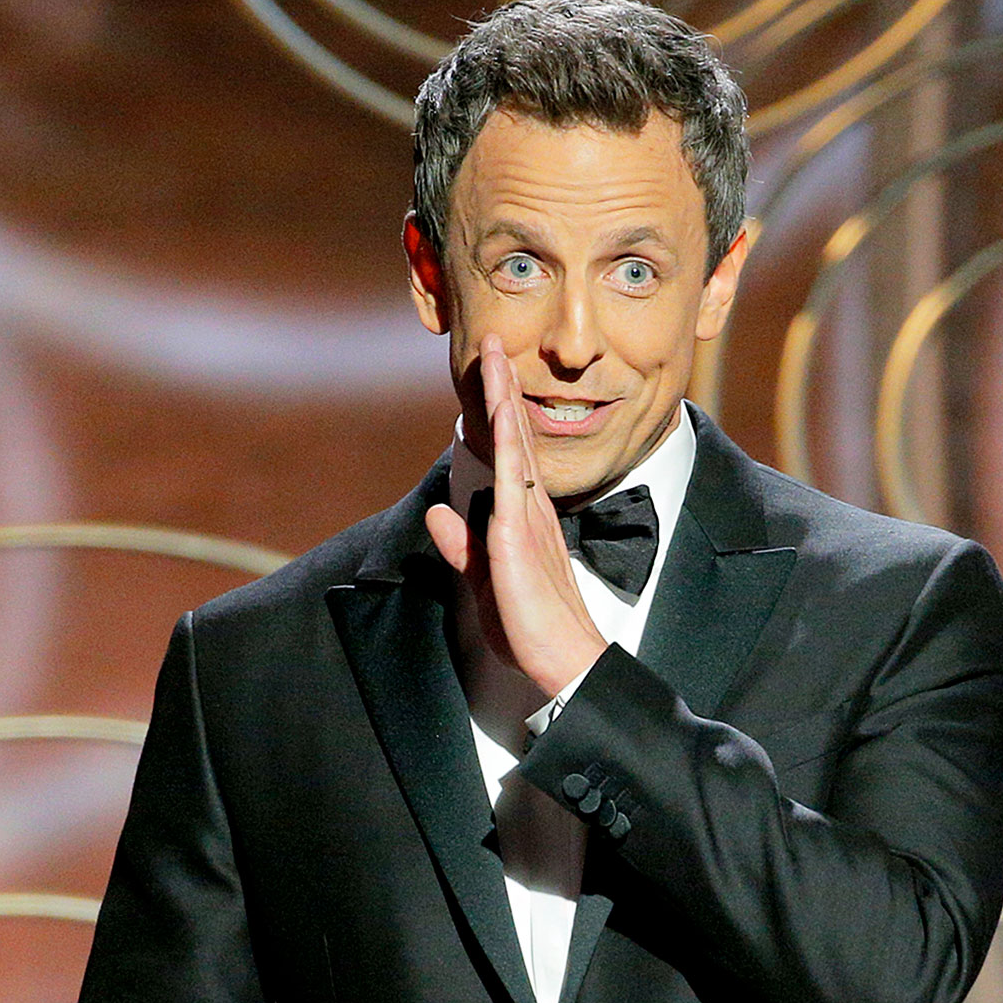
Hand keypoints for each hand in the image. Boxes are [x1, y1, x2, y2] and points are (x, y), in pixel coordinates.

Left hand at [425, 336, 608, 696]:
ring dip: (502, 399)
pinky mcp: (518, 536)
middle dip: (502, 388)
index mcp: (524, 517)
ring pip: (513, 445)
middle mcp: (530, 508)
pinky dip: (505, 443)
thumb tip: (439, 514)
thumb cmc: (531, 627)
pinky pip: (511, 479)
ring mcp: (527, 518)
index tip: (490, 375)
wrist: (563, 660)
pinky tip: (499, 414)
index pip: (508, 454)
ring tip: (495, 357)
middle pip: (513, 436)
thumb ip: (461, 546)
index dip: (497, 413)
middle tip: (494, 343)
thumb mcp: (483, 581)